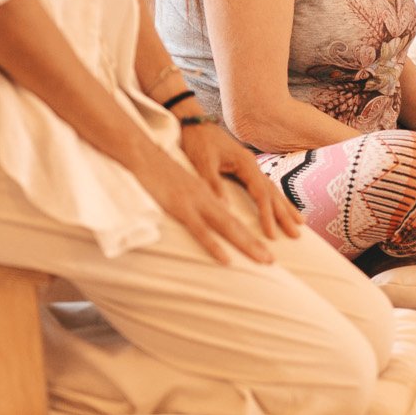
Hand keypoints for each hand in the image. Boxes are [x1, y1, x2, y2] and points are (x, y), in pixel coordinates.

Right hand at [132, 141, 275, 265]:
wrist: (143, 153)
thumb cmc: (158, 170)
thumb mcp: (181, 185)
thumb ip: (195, 197)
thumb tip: (205, 210)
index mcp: (208, 193)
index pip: (234, 217)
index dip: (250, 232)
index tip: (263, 248)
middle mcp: (207, 197)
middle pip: (236, 224)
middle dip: (256, 243)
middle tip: (272, 262)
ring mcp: (195, 202)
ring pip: (227, 227)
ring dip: (247, 244)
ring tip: (264, 260)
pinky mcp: (180, 207)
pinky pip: (200, 230)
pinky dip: (214, 246)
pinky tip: (226, 259)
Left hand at [176, 118, 302, 240]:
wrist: (194, 123)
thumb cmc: (198, 141)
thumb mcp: (202, 163)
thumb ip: (213, 184)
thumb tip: (226, 208)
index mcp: (245, 164)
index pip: (261, 193)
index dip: (267, 215)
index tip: (272, 235)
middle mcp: (252, 165)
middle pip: (273, 193)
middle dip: (284, 215)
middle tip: (296, 235)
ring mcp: (250, 166)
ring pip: (272, 189)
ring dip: (285, 207)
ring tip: (300, 223)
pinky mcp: (244, 168)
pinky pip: (264, 186)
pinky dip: (274, 198)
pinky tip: (280, 206)